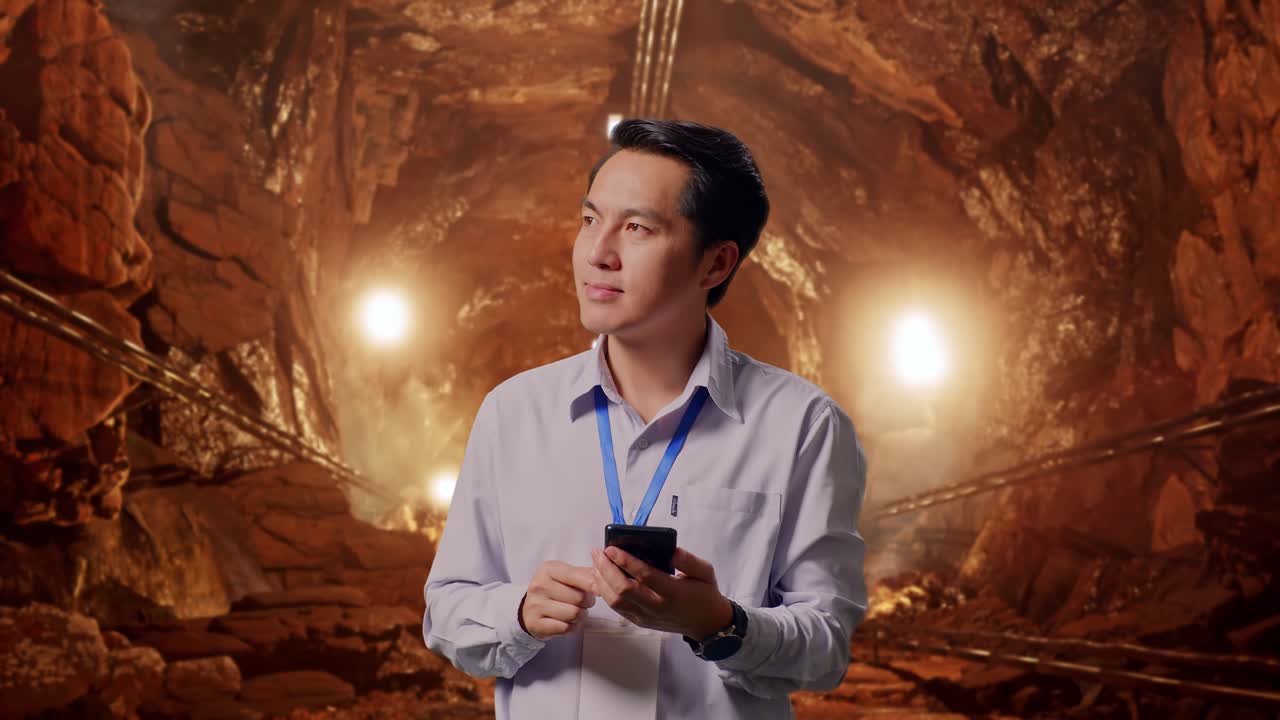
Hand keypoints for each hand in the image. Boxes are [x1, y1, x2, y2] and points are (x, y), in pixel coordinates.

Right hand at [519, 561, 597, 639]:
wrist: (530, 609)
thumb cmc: (554, 590)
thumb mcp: (566, 575)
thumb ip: (585, 573)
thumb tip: (602, 573)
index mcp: (548, 569)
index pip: (578, 576)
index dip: (594, 584)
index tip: (600, 590)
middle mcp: (539, 585)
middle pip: (579, 598)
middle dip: (587, 602)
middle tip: (584, 602)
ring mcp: (535, 605)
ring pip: (574, 614)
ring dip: (581, 616)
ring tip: (576, 612)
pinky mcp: (535, 624)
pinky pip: (566, 628)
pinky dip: (572, 627)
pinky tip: (568, 622)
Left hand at [591, 546, 732, 638]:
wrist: (706, 623)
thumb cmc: (705, 593)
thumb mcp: (705, 572)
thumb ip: (688, 560)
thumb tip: (670, 550)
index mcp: (673, 592)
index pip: (644, 576)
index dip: (625, 561)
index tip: (611, 548)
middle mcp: (656, 607)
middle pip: (623, 589)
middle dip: (606, 569)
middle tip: (598, 552)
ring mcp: (646, 617)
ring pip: (616, 601)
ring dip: (602, 581)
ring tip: (596, 563)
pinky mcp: (640, 621)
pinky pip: (618, 608)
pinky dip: (605, 593)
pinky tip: (601, 578)